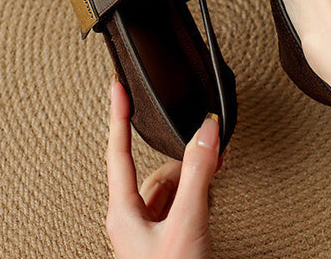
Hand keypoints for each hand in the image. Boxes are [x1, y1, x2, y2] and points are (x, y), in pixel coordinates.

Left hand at [105, 76, 219, 258]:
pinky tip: (209, 195)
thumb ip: (198, 173)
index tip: (116, 87)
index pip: (118, 150)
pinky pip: (178, 206)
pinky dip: (195, 195)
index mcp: (124, 212)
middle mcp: (132, 220)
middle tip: (204, 144)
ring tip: (213, 173)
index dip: (117, 114)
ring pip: (170, 189)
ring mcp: (149, 234)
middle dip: (181, 158)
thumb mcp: (187, 223)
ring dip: (192, 179)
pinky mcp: (165, 242)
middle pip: (154, 171)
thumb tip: (207, 131)